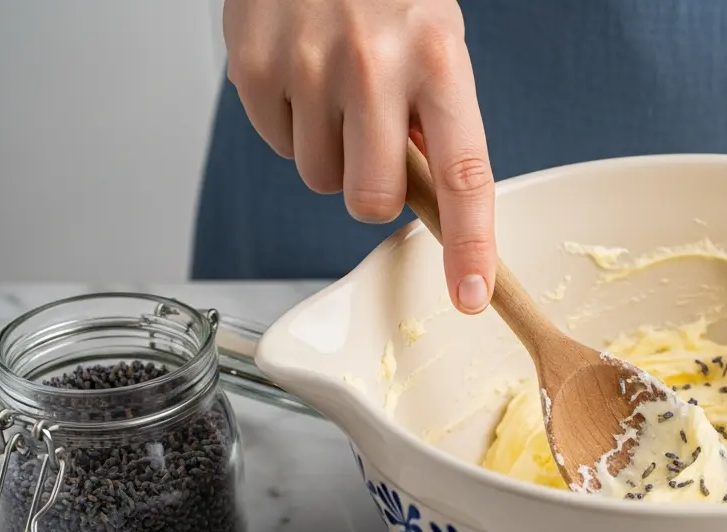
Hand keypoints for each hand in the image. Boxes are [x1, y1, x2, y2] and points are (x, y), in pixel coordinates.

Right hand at [223, 0, 495, 313]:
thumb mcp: (435, 40)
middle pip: (372, 200)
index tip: (472, 296)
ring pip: (320, 180)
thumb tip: (434, 201)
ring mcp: (307, 67)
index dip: (470, 246)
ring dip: (331, 153)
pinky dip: (290, 125)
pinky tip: (301, 76)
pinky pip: (277, 146)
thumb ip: (438, 119)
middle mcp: (373, 65)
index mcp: (438, 59)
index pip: (463, 175)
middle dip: (374, 191)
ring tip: (336, 90)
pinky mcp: (253, 67)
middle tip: (373, 144)